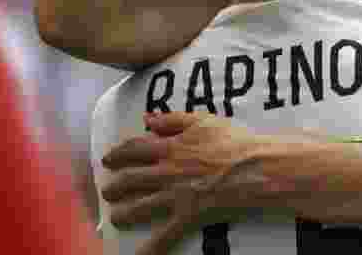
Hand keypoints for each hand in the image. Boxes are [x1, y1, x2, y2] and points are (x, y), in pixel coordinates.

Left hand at [101, 112, 274, 254]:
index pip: (134, 149)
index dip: (117, 154)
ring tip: (116, 216)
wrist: (254, 167)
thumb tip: (147, 119)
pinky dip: (150, 248)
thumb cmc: (233, 142)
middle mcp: (166, 172)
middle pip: (130, 180)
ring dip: (123, 213)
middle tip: (108, 190)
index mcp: (169, 147)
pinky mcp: (187, 215)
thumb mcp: (203, 121)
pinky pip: (164, 235)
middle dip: (114, 186)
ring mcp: (175, 195)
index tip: (108, 158)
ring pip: (139, 206)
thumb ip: (173, 120)